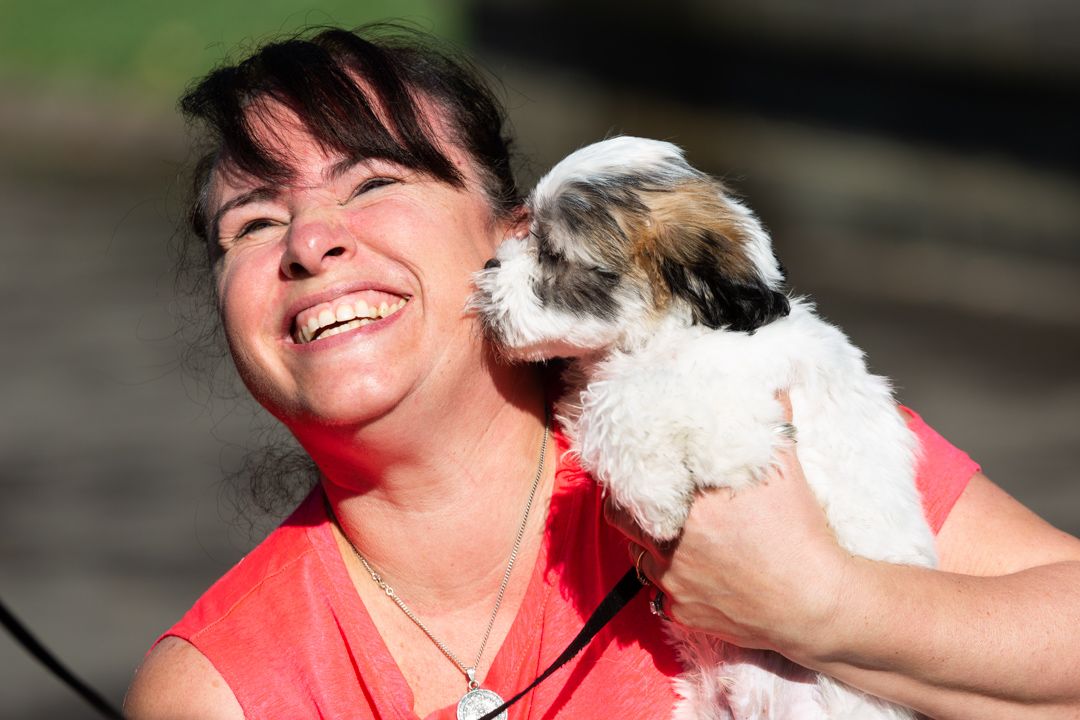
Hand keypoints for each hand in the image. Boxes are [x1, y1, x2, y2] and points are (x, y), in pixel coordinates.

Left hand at [605, 393, 853, 656]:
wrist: (817, 605)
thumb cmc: (802, 535)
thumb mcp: (787, 470)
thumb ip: (772, 423)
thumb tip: (772, 383)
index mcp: (689, 506)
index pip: (631, 483)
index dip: (627, 473)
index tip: (631, 464)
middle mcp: (671, 545)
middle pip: (622, 520)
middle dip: (628, 506)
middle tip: (642, 495)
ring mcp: (673, 583)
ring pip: (640, 557)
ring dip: (650, 543)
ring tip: (670, 531)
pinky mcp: (682, 613)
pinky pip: (662, 593)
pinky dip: (674, 580)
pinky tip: (696, 570)